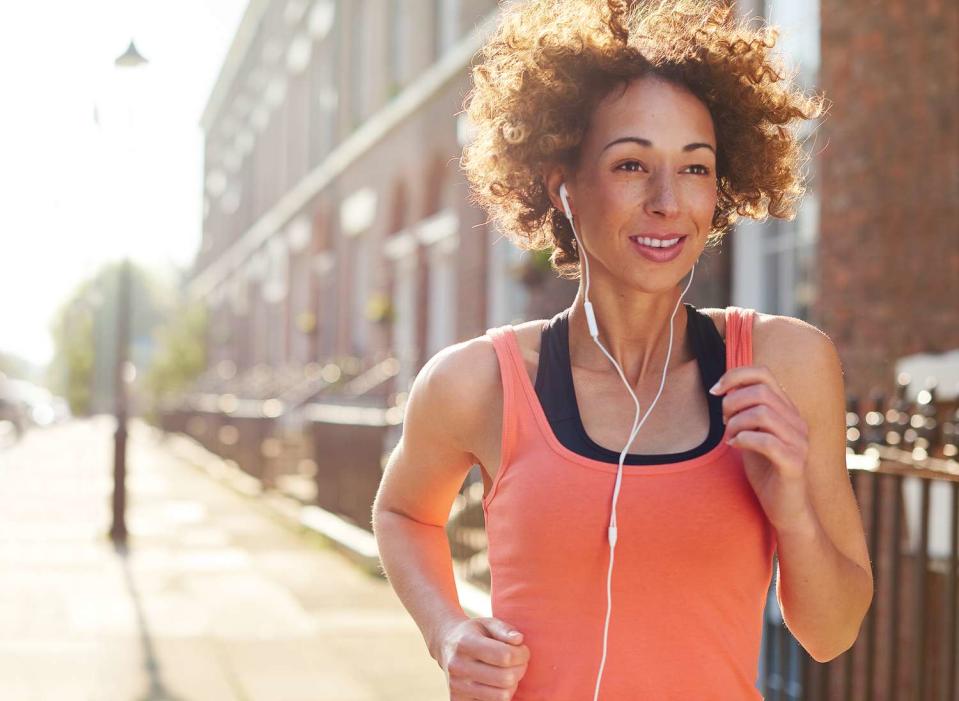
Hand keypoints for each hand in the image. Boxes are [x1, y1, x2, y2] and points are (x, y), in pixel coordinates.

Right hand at [435, 617, 529, 699]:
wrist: (446, 644)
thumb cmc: (473, 633)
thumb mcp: (487, 623)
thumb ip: (504, 629)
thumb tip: (518, 640)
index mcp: (465, 643)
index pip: (504, 656)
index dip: (522, 654)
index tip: (523, 650)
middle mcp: (457, 666)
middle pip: (505, 678)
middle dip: (520, 669)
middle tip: (520, 662)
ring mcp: (456, 686)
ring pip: (502, 696)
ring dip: (513, 684)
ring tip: (510, 671)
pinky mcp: (457, 700)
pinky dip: (500, 695)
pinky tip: (497, 682)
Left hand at [711, 365, 814, 534]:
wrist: (785, 509)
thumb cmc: (765, 471)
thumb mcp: (750, 434)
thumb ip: (743, 412)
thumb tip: (722, 389)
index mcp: (786, 410)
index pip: (763, 373)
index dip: (734, 375)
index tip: (714, 391)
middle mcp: (796, 421)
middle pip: (760, 392)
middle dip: (731, 403)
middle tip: (723, 422)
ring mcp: (798, 442)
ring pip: (762, 413)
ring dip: (736, 423)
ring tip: (730, 437)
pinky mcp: (794, 463)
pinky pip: (767, 441)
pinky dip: (744, 439)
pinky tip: (735, 446)